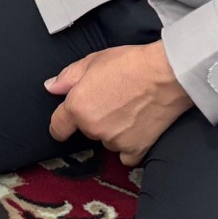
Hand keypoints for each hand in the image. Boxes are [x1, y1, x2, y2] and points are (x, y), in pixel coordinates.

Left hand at [45, 42, 193, 166]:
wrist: (166, 74)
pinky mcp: (137, 149)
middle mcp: (93, 128)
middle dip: (95, 119)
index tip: (65, 126)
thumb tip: (51, 87)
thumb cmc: (130, 63)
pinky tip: (138, 130)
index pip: (58, 127)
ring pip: (107, 142)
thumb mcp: (92, 61)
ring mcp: (115, 141)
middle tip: (113, 101)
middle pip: (87, 131)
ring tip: (130, 111)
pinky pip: (126, 156)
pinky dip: (130, 147)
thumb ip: (67, 77)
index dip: (61, 126)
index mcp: (78, 107)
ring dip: (113, 133)